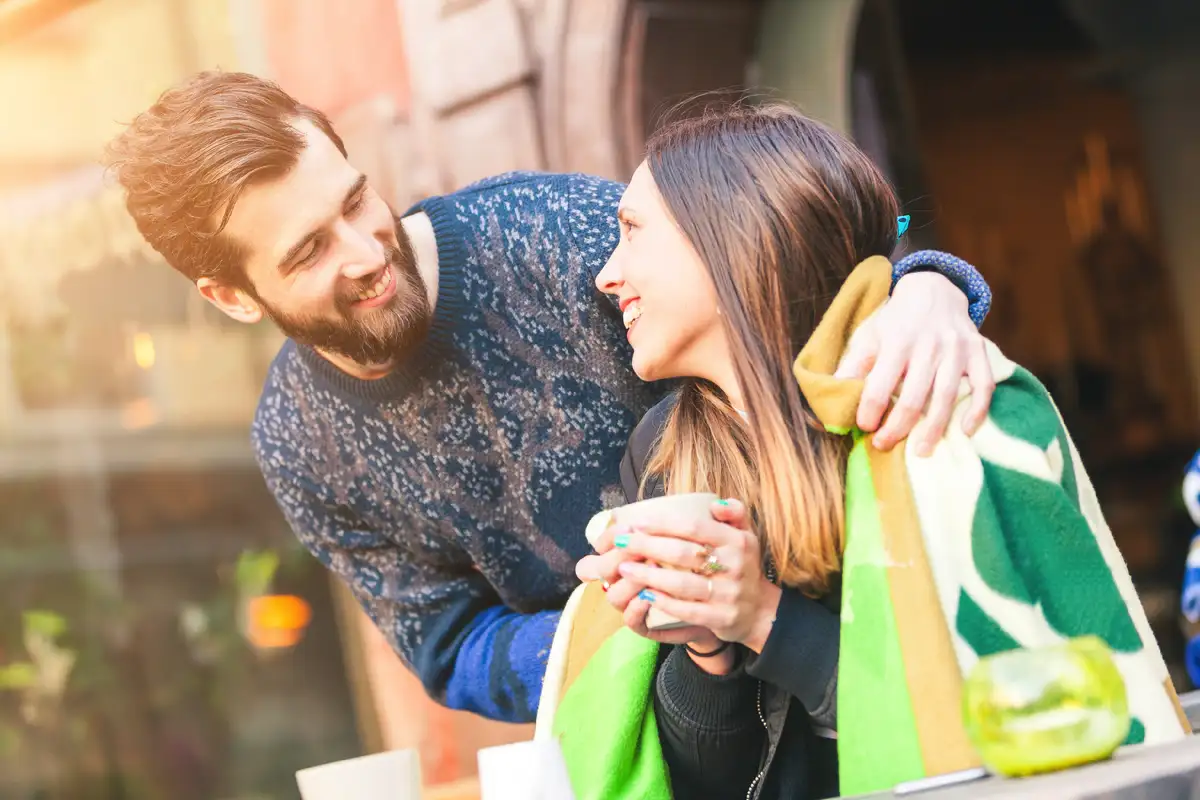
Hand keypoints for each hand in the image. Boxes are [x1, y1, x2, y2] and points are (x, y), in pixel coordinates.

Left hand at [612, 499, 779, 649]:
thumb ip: (734, 513)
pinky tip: (643, 594)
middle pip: (681, 554)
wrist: (761, 610)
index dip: (663, 524)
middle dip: (646, 547)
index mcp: (737, 541)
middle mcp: (734, 566)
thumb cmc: (742, 566)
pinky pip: (686, 610)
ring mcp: (728, 594)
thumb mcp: (745, 536)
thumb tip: (715, 503)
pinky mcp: (721, 618)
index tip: (637, 523)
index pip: (694, 527)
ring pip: (680, 583)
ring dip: (648, 576)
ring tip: (624, 568)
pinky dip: (663, 602)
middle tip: (621, 542)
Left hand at [835, 271, 993, 455]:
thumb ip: (854, 364)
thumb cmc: (897, 321)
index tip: (864, 427)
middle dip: (897, 427)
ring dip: (933, 429)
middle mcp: (928, 346)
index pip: (879, 386)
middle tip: (884, 445)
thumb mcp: (870, 335)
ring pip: (946, 397)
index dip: (869, 411)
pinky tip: (965, 430)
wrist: (934, 290)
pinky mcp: (978, 351)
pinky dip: (978, 410)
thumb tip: (834, 393)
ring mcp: (956, 349)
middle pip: (913, 398)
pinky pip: (984, 385)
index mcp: (896, 342)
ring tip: (921, 451)